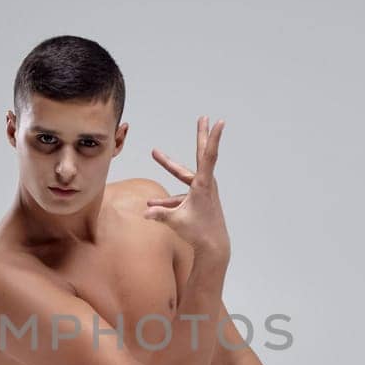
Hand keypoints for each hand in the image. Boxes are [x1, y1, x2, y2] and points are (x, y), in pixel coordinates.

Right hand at [144, 115, 230, 258]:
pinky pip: (181, 194)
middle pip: (202, 154)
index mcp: (203, 185)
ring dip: (170, 167)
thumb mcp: (176, 222)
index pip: (209, 156)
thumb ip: (160, 215)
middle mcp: (206, 184)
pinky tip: (153, 204)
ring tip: (155, 153)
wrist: (213, 246)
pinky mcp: (200, 199)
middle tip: (203, 117)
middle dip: (201, 135)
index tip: (219, 122)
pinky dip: (169, 198)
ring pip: (184, 175)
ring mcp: (204, 191)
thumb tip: (145, 213)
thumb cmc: (198, 232)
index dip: (212, 138)